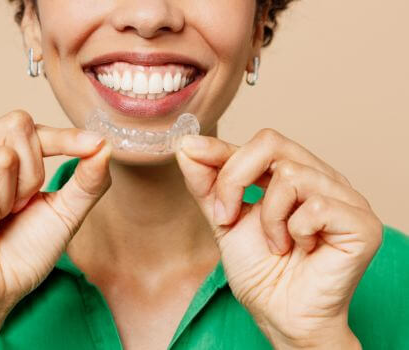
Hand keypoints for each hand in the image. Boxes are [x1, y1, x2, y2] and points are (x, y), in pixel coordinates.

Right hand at [0, 110, 111, 333]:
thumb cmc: (21, 255)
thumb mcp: (63, 213)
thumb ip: (85, 181)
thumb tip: (105, 146)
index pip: (27, 125)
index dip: (63, 136)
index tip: (95, 144)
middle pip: (17, 128)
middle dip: (32, 177)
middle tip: (15, 210)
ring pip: (1, 158)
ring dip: (9, 201)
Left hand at [176, 128, 380, 348]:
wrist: (281, 315)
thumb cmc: (259, 271)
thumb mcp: (225, 220)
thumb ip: (208, 183)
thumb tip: (188, 146)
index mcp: (295, 174)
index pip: (260, 143)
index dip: (221, 149)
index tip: (188, 151)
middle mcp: (322, 178)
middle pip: (271, 142)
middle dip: (234, 179)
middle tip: (226, 218)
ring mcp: (346, 198)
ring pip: (290, 175)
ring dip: (269, 218)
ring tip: (276, 244)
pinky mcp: (361, 223)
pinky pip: (315, 206)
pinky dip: (296, 231)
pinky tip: (302, 249)